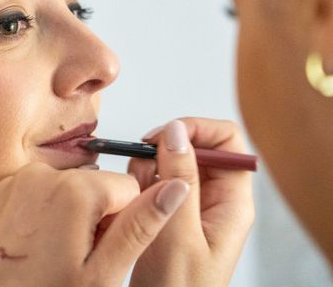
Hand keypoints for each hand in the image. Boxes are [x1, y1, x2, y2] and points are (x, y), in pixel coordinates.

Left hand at [0, 162, 188, 286]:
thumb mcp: (101, 275)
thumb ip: (141, 226)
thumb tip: (175, 189)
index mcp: (74, 189)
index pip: (127, 187)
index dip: (123, 223)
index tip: (103, 251)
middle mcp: (41, 175)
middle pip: (94, 187)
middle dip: (94, 219)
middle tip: (72, 261)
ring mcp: (12, 182)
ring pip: (63, 192)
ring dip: (65, 219)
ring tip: (47, 259)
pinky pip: (32, 197)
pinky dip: (37, 219)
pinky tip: (27, 253)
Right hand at [128, 118, 254, 286]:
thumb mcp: (179, 233)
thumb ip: (179, 179)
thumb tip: (176, 131)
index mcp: (231, 202)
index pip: (226, 141)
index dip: (197, 130)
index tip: (165, 136)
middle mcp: (214, 198)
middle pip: (195, 146)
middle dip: (164, 150)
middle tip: (141, 168)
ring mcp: (191, 203)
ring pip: (171, 160)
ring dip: (147, 168)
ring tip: (137, 196)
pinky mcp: (171, 210)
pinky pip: (155, 178)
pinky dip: (139, 181)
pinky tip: (132, 202)